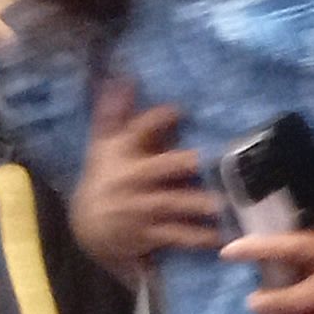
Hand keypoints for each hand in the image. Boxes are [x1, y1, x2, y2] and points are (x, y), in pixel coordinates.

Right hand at [72, 76, 225, 273]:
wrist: (88, 227)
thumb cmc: (106, 177)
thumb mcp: (104, 144)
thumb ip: (115, 112)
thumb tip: (124, 76)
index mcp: (121, 152)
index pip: (136, 130)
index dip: (155, 119)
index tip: (178, 109)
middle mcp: (130, 178)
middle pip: (159, 168)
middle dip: (184, 163)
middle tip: (213, 158)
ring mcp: (139, 208)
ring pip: (171, 204)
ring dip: (198, 204)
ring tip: (225, 203)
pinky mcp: (147, 234)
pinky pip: (177, 236)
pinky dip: (199, 238)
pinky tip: (223, 237)